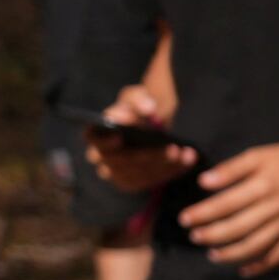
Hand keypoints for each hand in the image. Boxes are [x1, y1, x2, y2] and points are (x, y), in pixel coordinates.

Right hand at [85, 76, 188, 191]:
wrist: (151, 124)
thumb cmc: (138, 109)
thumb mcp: (138, 97)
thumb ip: (139, 100)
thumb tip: (148, 108)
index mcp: (96, 132)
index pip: (92, 137)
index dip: (103, 140)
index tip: (120, 137)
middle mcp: (100, 156)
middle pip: (120, 161)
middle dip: (148, 155)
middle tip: (173, 148)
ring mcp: (114, 173)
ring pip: (137, 174)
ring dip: (163, 166)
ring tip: (185, 154)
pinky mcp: (131, 182)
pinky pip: (149, 181)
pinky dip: (169, 172)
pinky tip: (186, 162)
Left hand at [179, 132, 278, 273]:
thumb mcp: (259, 155)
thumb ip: (231, 169)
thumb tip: (203, 182)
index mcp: (263, 185)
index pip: (225, 204)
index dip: (202, 213)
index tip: (184, 219)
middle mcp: (275, 207)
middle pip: (237, 227)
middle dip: (212, 234)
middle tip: (194, 236)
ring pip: (256, 245)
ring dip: (231, 253)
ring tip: (212, 254)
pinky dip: (261, 266)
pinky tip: (243, 270)